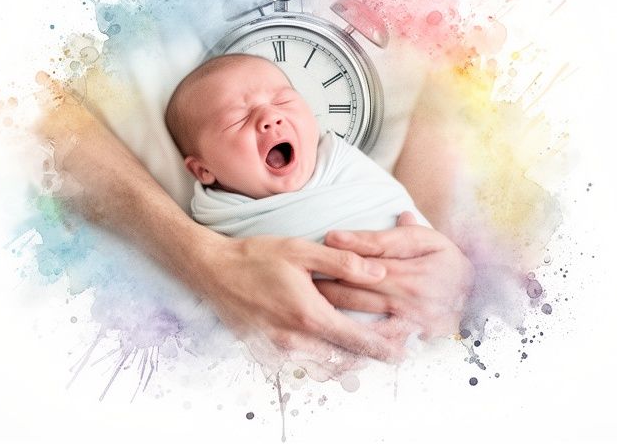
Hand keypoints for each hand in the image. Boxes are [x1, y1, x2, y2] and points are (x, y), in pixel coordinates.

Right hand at [194, 234, 406, 375]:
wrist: (211, 271)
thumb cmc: (255, 256)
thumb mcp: (301, 250)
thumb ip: (343, 262)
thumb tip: (380, 271)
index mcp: (309, 315)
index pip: (359, 342)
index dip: (386, 347)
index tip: (405, 348)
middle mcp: (295, 340)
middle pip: (346, 360)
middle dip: (372, 355)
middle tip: (394, 346)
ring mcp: (279, 350)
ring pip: (326, 366)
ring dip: (349, 359)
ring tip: (368, 346)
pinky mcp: (268, 352)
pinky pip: (304, 363)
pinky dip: (324, 358)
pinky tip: (333, 342)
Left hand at [316, 212, 473, 338]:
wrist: (476, 295)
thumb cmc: (447, 261)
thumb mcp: (427, 240)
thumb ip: (394, 235)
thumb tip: (371, 224)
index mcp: (412, 266)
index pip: (372, 255)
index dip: (346, 248)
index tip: (325, 241)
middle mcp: (410, 294)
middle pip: (359, 285)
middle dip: (329, 278)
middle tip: (303, 272)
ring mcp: (409, 318)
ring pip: (361, 310)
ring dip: (332, 303)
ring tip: (307, 295)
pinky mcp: (410, 336)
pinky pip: (376, 337)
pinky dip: (354, 332)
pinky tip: (332, 327)